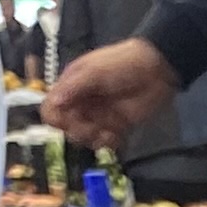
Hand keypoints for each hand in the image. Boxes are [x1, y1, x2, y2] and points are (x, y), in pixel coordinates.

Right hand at [45, 37, 175, 149]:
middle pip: (67, 127)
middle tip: (93, 125)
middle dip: (78, 130)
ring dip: (93, 138)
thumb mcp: (94, 71)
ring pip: (84, 137)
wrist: (155, 70)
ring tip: (107, 131)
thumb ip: (74, 87)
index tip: (69, 119)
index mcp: (70, 87)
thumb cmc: (121, 64)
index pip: (51, 109)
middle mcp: (81, 103)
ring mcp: (98, 116)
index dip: (56, 118)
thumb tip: (54, 103)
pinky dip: (108, 142)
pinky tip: (116, 135)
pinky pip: (104, 142)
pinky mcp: (115, 126)